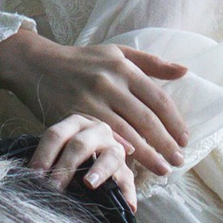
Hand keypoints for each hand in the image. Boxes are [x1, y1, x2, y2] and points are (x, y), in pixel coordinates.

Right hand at [0, 28, 189, 176]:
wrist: (36, 65)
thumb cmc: (81, 61)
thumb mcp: (116, 53)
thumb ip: (151, 63)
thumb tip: (185, 71)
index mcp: (123, 68)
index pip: (158, 99)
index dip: (174, 122)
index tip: (185, 139)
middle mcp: (109, 83)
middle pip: (146, 119)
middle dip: (166, 144)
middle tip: (178, 162)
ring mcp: (89, 101)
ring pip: (126, 133)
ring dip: (147, 155)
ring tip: (161, 169)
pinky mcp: (72, 117)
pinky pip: (100, 138)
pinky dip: (117, 152)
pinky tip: (130, 164)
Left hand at [27, 112, 141, 206]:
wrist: (96, 155)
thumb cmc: (67, 156)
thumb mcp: (57, 149)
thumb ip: (46, 159)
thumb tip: (27, 177)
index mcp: (75, 124)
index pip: (56, 135)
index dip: (43, 155)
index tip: (34, 175)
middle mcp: (97, 131)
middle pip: (80, 145)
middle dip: (65, 166)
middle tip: (53, 186)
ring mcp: (114, 148)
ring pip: (109, 156)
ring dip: (99, 170)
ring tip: (89, 184)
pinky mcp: (126, 169)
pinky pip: (128, 180)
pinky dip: (128, 193)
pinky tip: (127, 206)